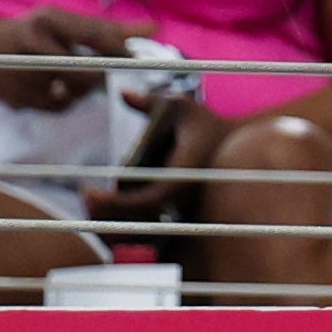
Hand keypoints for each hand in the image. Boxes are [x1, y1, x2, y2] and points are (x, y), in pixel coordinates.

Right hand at [0, 5, 147, 111]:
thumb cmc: (36, 34)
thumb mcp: (65, 24)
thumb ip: (108, 29)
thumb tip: (154, 27)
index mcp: (49, 19)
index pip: (95, 35)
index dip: (119, 49)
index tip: (133, 59)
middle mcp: (33, 42)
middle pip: (85, 69)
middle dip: (98, 75)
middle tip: (103, 75)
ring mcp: (22, 72)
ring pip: (74, 91)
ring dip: (81, 90)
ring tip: (73, 80)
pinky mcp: (17, 98)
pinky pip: (58, 107)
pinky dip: (63, 101)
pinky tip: (53, 90)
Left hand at [88, 97, 230, 226]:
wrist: (244, 150)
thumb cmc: (209, 126)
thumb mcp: (182, 107)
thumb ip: (151, 102)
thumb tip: (123, 93)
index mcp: (182, 182)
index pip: (140, 202)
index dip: (109, 203)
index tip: (87, 191)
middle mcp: (185, 206)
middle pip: (137, 225)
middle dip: (106, 218)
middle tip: (87, 199)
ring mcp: (187, 218)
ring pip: (144, 236)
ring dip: (115, 227)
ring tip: (96, 206)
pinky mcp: (186, 225)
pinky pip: (154, 237)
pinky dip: (131, 231)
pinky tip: (114, 217)